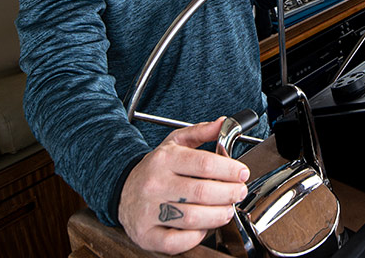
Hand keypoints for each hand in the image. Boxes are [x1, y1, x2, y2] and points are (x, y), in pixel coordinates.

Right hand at [118, 118, 249, 254]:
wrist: (122, 190)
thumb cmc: (154, 169)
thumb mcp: (174, 143)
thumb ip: (200, 132)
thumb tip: (223, 123)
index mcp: (164, 159)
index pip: (204, 163)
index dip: (229, 170)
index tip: (242, 173)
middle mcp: (155, 184)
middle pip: (202, 192)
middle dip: (229, 194)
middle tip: (239, 193)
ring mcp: (149, 211)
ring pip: (193, 218)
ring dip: (218, 216)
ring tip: (227, 210)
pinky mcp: (147, 234)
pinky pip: (178, 241)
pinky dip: (197, 236)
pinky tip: (203, 227)